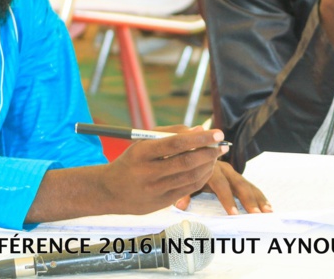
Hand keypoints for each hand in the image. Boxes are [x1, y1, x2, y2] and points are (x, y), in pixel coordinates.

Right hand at [100, 129, 226, 214]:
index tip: (217, 133)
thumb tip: (200, 130)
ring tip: (216, 154)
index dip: (199, 138)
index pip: (176, 144)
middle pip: (186, 162)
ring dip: (209, 165)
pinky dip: (202, 177)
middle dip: (209, 152)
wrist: (110, 190)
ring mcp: (155, 191)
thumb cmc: (133, 160)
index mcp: (142, 153)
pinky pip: (188, 189)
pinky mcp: (161, 203)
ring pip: (190, 177)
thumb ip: (172, 132)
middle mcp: (147, 173)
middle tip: (223, 144)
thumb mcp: (144, 141)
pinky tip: (208, 168)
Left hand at [175, 161, 271, 214]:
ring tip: (268, 212)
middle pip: (239, 184)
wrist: (193, 153)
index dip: (227, 200)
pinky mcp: (238, 178)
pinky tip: (268, 207)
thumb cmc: (188, 170)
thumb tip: (180, 205)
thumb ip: (183, 192)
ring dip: (259, 199)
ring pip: (248, 185)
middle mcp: (225, 169)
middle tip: (256, 215)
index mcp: (211, 169)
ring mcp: (233, 173)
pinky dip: (260, 197)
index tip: (233, 214)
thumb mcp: (184, 179)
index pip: (221, 185)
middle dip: (248, 201)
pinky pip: (251, 187)